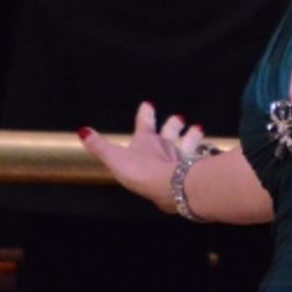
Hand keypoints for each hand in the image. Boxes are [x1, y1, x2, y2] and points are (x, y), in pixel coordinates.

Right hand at [79, 101, 208, 213]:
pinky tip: (207, 156)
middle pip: (171, 130)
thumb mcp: (116, 159)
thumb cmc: (143, 171)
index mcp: (147, 140)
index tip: (148, 104)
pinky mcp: (194, 172)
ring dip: (193, 136)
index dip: (146, 113)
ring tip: (198, 129)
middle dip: (174, 123)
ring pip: (190, 142)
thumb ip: (100, 147)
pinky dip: (203, 157)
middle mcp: (167, 145)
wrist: (172, 186)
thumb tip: (83, 131)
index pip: (145, 122)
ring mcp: (182, 157)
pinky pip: (200, 161)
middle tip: (180, 117)